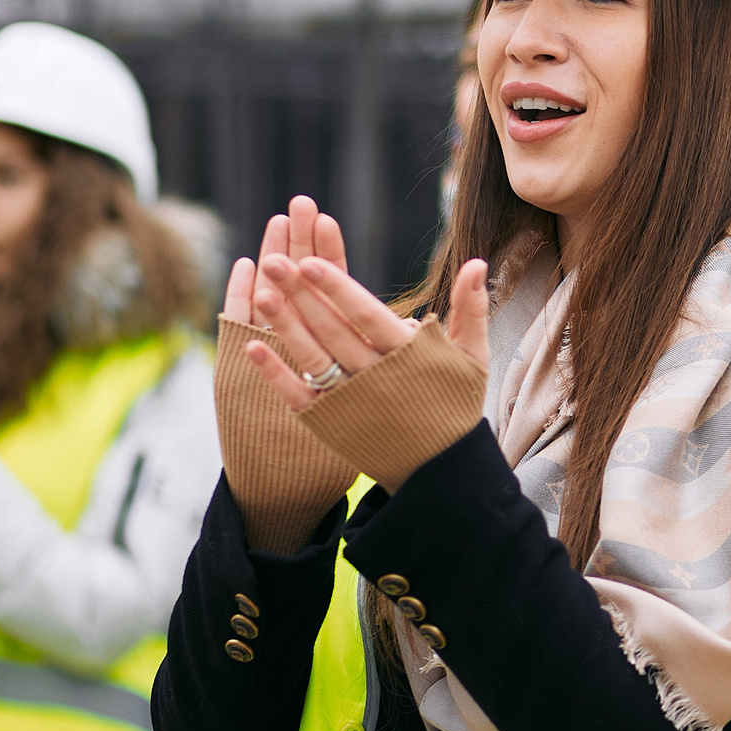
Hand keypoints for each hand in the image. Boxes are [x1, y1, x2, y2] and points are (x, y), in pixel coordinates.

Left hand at [242, 198, 489, 409]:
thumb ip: (471, 308)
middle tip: (274, 262)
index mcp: (409, 356)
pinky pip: (298, 395)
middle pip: (332, 330)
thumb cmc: (455, 404)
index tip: (311, 260)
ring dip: (285, 327)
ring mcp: (350, 402)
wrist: (440, 470)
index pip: (366, 314)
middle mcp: (376, 377)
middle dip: (301, 296)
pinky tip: (251, 346)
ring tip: (262, 295)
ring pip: (312, 357)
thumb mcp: (472, 356)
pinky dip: (274, 373)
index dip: (337, 288)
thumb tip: (478, 262)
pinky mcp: (330, 423)